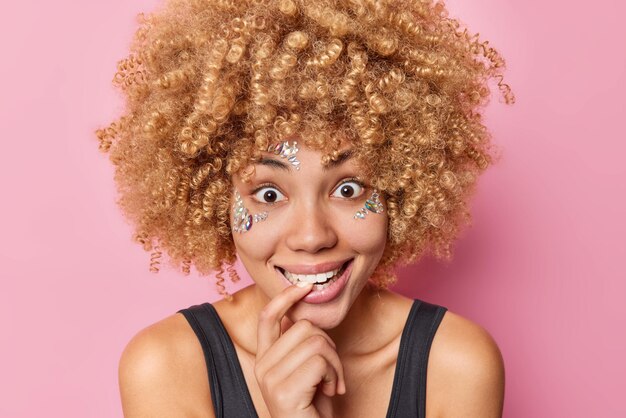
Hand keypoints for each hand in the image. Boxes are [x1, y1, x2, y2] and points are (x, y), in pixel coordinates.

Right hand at [255, 283, 345, 417]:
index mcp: (265, 359)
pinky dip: (335, 375)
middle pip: (304, 326)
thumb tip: (301, 313)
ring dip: (335, 363)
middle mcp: (263, 366)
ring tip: (331, 384)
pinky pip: (321, 361)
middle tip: (331, 372)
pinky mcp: (284, 390)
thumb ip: (298, 345)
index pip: (268, 317)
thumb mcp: (305, 371)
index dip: (285, 297)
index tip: (304, 288)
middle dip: (329, 346)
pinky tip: (331, 392)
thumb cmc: (312, 409)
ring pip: (317, 341)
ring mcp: (270, 378)